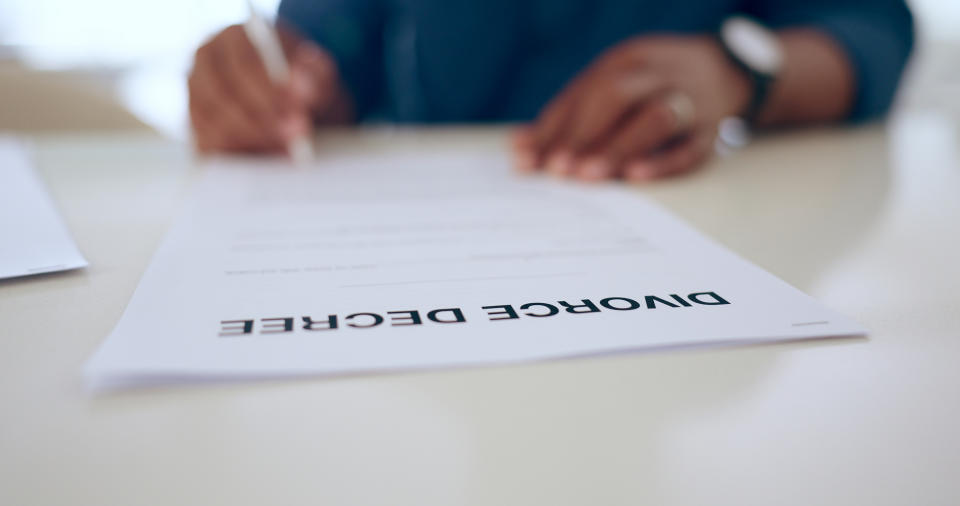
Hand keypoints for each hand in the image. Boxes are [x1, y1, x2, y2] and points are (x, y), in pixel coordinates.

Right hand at [188, 24, 352, 153]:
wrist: (298, 105)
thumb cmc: (305, 85)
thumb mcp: (320, 76)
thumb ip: (315, 76)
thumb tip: (301, 84)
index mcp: (234, 37)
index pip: (244, 62)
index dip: (270, 91)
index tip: (298, 113)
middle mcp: (206, 61)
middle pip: (223, 93)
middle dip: (262, 119)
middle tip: (297, 135)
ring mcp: (196, 93)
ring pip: (213, 121)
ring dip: (253, 139)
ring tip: (289, 149)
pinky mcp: (196, 126)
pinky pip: (208, 143)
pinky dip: (239, 153)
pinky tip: (269, 156)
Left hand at [513, 36, 751, 181]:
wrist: (728, 71)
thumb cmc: (651, 86)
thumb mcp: (612, 86)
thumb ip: (568, 117)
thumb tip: (519, 150)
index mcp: (626, 60)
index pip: (585, 92)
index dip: (555, 127)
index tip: (528, 160)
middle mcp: (657, 74)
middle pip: (617, 96)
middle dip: (583, 134)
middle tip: (558, 169)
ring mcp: (689, 100)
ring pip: (656, 117)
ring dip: (618, 146)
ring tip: (588, 176)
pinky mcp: (712, 130)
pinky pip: (692, 146)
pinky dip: (664, 162)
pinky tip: (636, 176)